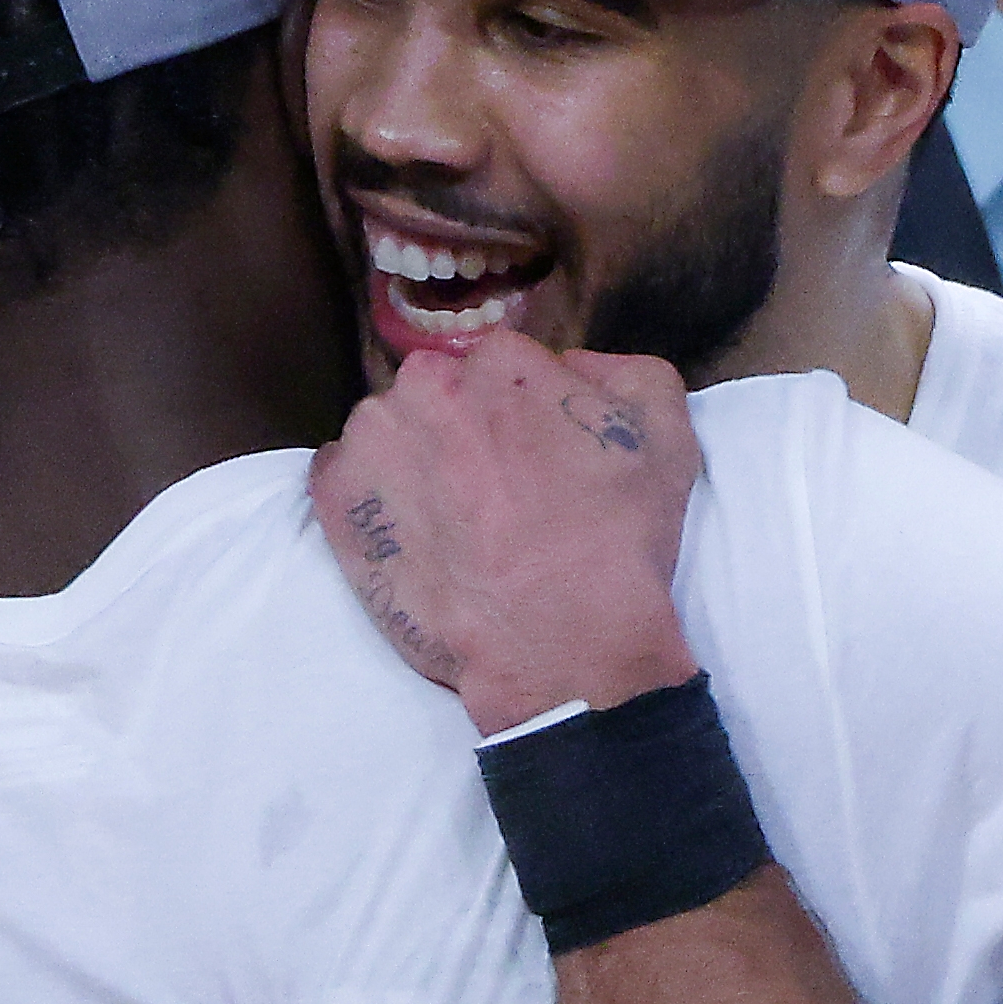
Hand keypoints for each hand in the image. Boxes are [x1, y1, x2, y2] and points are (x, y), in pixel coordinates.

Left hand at [309, 331, 700, 735]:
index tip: (534, 459)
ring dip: (414, 460)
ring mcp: (373, 442)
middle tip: (495, 493)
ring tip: (455, 521)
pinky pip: (345, 477)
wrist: (562, 641)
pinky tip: (414, 534)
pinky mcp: (336, 500)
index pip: (504, 368)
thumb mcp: (665, 435)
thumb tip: (574, 365)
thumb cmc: (618, 541)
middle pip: (441, 393)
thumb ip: (624, 371)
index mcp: (502, 362)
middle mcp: (428, 385)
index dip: (522, 416)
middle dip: (463, 430)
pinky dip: (372, 497)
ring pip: (392, 431)